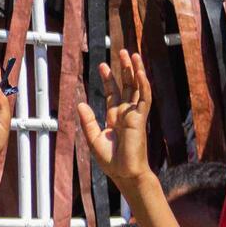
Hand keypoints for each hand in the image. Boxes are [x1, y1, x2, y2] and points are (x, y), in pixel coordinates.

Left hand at [77, 51, 151, 189]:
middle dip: (124, 69)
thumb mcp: (93, 138)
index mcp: (115, 118)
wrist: (125, 173)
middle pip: (127, 86)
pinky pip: (144, 98)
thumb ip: (88, 120)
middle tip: (121, 52)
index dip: (109, 79)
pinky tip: (140, 71)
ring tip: (132, 54)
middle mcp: (126, 114)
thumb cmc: (111, 161)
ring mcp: (135, 115)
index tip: (103, 65)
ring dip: (135, 71)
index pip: (113, 93)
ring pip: (137, 88)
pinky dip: (143, 84)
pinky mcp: (141, 118)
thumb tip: (81, 103)